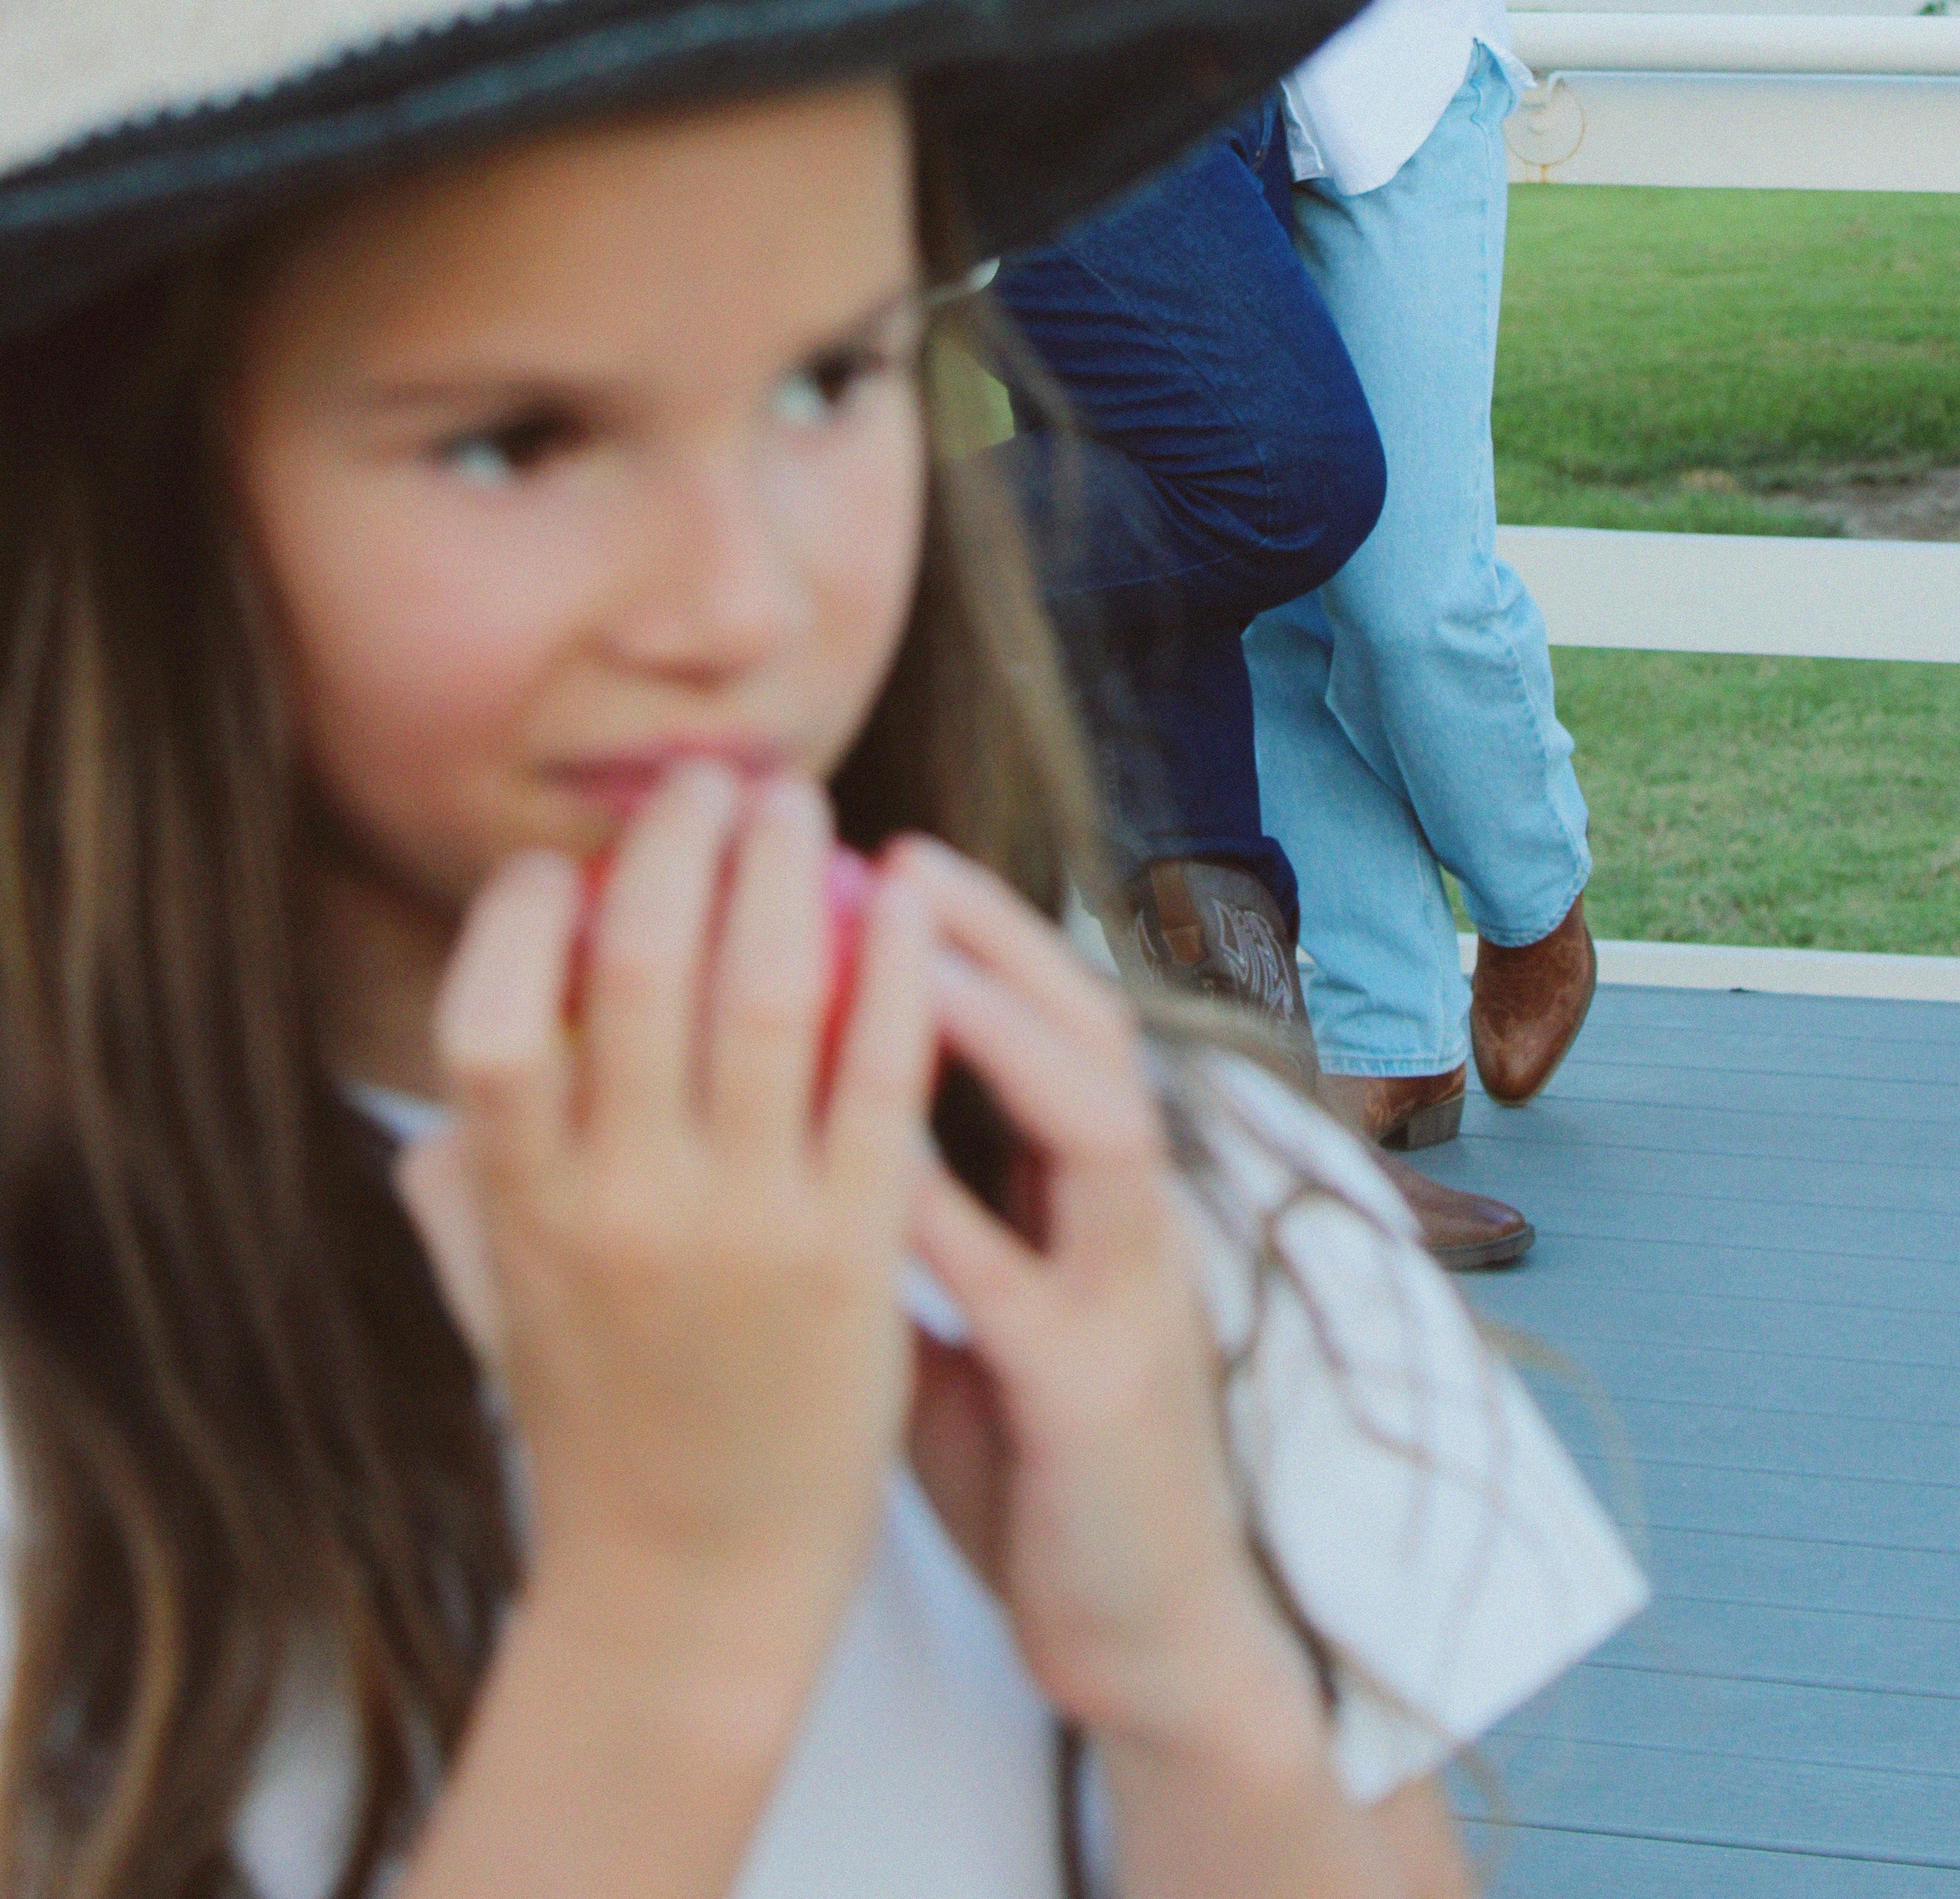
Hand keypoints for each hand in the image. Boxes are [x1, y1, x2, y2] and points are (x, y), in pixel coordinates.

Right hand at [417, 766, 933, 1684]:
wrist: (693, 1591)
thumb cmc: (597, 1429)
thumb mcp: (493, 1300)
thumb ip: (460, 1184)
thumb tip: (450, 1067)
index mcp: (521, 1211)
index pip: (486, 1017)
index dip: (518, 913)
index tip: (562, 860)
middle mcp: (624, 1209)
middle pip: (637, 969)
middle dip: (673, 846)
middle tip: (707, 781)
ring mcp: (745, 1231)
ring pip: (768, 996)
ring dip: (783, 873)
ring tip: (799, 803)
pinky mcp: (854, 1256)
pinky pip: (878, 1076)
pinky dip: (894, 968)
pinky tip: (906, 897)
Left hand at [897, 843, 1302, 1752]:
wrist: (1145, 1642)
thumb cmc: (1037, 1465)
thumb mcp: (969, 1316)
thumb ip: (903, 1219)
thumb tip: (771, 1116)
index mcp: (1089, 1196)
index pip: (1049, 1015)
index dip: (973, 929)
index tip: (875, 850)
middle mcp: (1124, 1223)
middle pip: (1088, 1027)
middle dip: (996, 934)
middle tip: (898, 854)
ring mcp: (1126, 1304)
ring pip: (1095, 1123)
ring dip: (1006, 1031)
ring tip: (911, 956)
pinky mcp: (1096, 1400)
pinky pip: (1025, 1286)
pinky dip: (954, 1216)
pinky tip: (872, 1164)